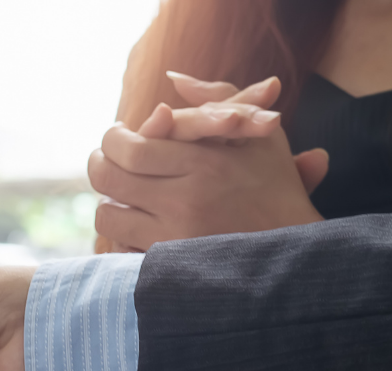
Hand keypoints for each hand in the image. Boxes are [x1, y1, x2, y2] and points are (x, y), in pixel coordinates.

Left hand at [90, 74, 328, 249]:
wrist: (291, 255)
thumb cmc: (277, 189)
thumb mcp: (259, 135)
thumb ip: (216, 99)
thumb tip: (172, 80)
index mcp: (203, 164)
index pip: (129, 148)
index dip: (112, 140)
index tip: (118, 137)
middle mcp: (183, 202)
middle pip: (108, 179)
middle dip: (100, 166)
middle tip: (105, 161)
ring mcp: (173, 239)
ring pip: (107, 218)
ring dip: (109, 204)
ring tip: (123, 197)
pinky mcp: (167, 269)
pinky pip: (120, 250)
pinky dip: (121, 237)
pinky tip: (135, 227)